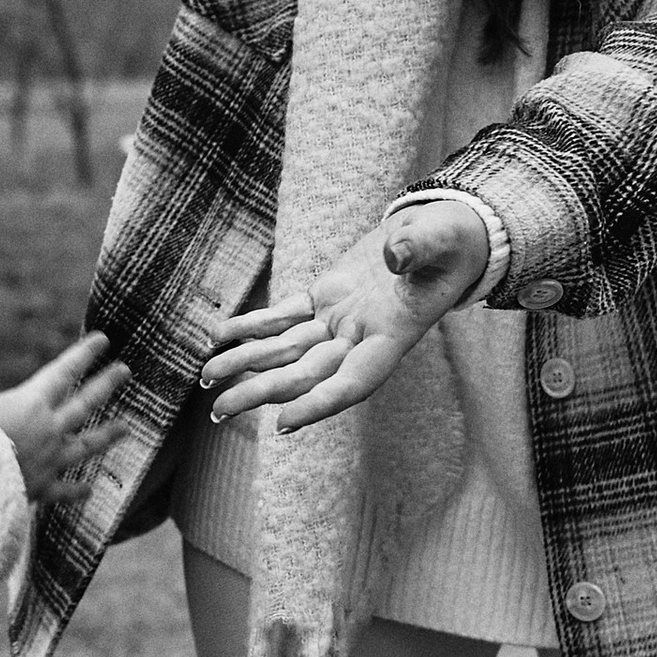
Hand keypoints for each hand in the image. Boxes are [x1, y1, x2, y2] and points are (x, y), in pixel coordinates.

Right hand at [0, 325, 127, 502]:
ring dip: (106, 435)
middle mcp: (49, 429)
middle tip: (125, 371)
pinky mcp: (41, 487)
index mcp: (32, 402)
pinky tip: (89, 490)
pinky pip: (64, 490)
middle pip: (85, 403)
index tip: (103, 340)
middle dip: (106, 384)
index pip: (64, 371)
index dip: (85, 353)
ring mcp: (49, 459)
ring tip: (125, 427)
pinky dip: (76, 490)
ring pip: (86, 444)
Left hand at [200, 197, 490, 432]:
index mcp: (392, 335)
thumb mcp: (442, 240)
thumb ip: (418, 248)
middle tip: (219, 411)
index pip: (353, 382)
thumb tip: (393, 255)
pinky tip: (218, 336)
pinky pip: (283, 317)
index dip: (319, 404)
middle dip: (261, 392)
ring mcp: (340, 321)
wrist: (442, 234)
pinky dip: (251, 326)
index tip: (283, 422)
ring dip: (245, 364)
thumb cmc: (451, 241)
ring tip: (206, 379)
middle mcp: (361, 338)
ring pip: (286, 350)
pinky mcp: (325, 298)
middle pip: (304, 374)